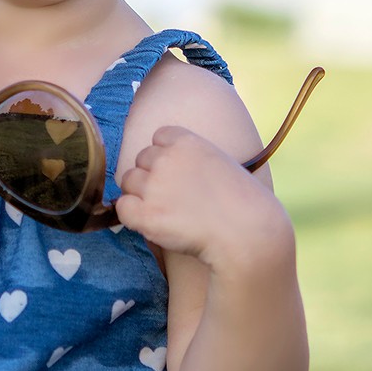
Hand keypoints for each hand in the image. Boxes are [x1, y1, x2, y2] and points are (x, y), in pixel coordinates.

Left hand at [114, 125, 292, 274]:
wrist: (248, 234)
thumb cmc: (244, 203)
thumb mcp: (221, 162)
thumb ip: (193, 158)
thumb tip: (172, 169)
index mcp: (186, 142)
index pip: (159, 137)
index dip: (165, 155)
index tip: (177, 172)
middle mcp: (166, 159)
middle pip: (140, 159)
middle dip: (152, 175)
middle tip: (173, 197)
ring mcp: (154, 186)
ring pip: (128, 182)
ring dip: (140, 195)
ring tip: (166, 212)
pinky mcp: (146, 215)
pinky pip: (123, 208)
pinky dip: (132, 216)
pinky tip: (153, 224)